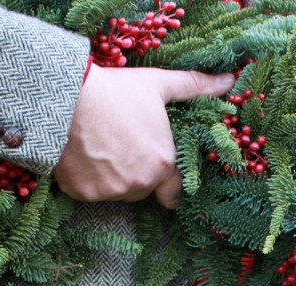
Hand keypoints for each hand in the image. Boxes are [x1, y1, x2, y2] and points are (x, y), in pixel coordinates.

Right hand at [53, 65, 234, 208]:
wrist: (67, 98)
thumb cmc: (116, 91)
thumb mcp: (158, 85)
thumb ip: (194, 87)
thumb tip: (229, 81)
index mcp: (163, 163)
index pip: (173, 193)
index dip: (167, 182)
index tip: (156, 170)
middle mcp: (139, 184)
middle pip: (142, 189)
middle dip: (137, 174)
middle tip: (122, 145)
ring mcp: (110, 192)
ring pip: (116, 191)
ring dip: (111, 178)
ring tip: (99, 147)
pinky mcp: (83, 194)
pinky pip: (89, 192)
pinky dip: (86, 179)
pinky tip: (81, 155)